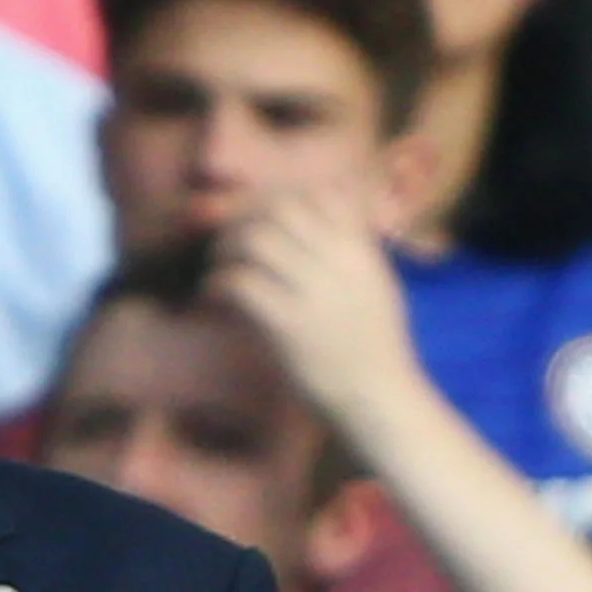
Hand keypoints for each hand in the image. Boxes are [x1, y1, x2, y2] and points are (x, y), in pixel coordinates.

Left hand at [207, 188, 423, 430]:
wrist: (378, 395)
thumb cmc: (374, 346)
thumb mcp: (378, 286)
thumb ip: (356, 254)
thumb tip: (326, 226)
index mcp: (362, 252)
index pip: (325, 196)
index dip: (285, 201)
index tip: (264, 219)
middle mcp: (340, 263)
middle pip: (283, 210)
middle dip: (248, 219)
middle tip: (231, 241)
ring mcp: (315, 292)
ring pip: (259, 239)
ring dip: (228, 247)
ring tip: (219, 264)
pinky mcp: (288, 324)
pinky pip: (243, 282)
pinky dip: (220, 281)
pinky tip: (214, 293)